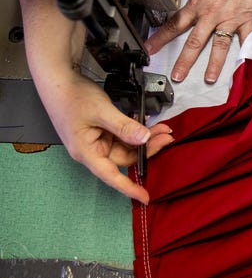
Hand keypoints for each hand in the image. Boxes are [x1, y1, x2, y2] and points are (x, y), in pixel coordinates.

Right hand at [45, 71, 173, 204]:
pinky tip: (147, 123)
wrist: (59, 80)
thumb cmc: (72, 97)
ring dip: (145, 138)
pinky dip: (136, 130)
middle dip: (148, 148)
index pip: (111, 176)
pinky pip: (123, 135)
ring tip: (161, 128)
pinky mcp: (102, 131)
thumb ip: (124, 127)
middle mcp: (93, 150)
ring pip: (127, 146)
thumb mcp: (102, 111)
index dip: (129, 188)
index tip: (146, 197)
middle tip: (166, 136)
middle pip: (125, 157)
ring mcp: (98, 140)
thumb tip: (145, 139)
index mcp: (87, 152)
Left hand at [145, 0, 251, 83]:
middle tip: (176, 76)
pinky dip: (246, 54)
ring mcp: (228, 20)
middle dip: (184, 61)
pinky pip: (245, 40)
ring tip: (208, 79)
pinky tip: (243, 68)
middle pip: (194, 42)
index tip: (149, 50)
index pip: (174, 24)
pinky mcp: (245, 21)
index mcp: (196, 4)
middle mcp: (210, 15)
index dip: (160, 38)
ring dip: (214, 64)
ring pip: (219, 46)